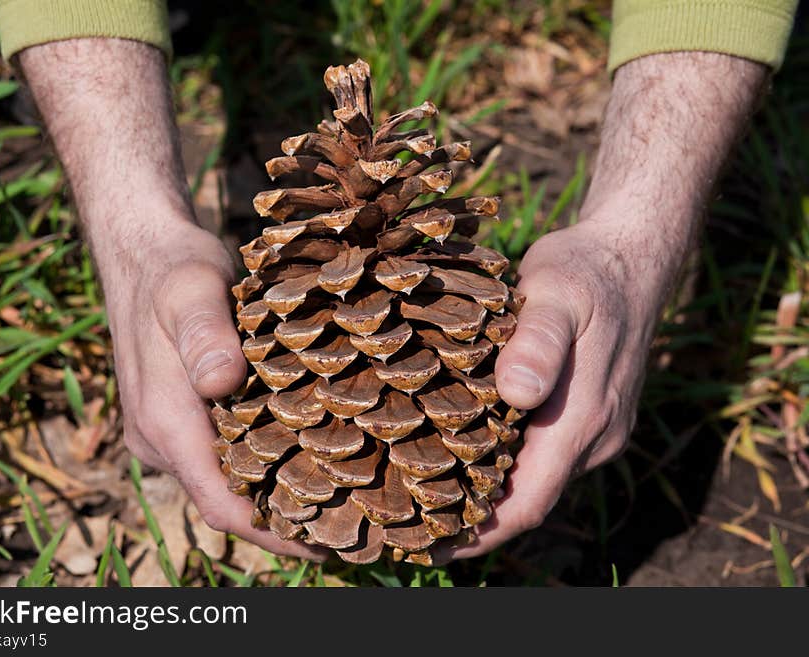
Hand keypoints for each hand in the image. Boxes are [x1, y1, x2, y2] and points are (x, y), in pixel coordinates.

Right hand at [99, 220, 325, 558]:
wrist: (141, 252)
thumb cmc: (171, 267)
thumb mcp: (191, 286)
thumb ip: (205, 333)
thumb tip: (223, 384)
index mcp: (163, 421)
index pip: (219, 503)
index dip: (272, 533)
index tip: (330, 543)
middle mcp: (160, 438)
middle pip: (226, 501)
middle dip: (285, 521)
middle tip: (355, 527)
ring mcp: (168, 431)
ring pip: (225, 481)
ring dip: (275, 496)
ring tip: (342, 502)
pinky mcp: (179, 417)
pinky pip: (222, 455)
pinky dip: (262, 466)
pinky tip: (307, 459)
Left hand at [442, 219, 660, 558]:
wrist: (631, 256)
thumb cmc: (586, 270)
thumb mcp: (556, 289)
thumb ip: (538, 342)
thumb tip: (518, 396)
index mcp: (583, 418)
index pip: (528, 502)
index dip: (479, 534)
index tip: (426, 549)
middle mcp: (595, 436)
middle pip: (528, 500)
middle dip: (472, 522)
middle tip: (407, 527)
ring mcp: (597, 430)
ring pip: (535, 479)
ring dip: (487, 495)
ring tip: (423, 498)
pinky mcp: (591, 416)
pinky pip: (543, 455)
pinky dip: (504, 466)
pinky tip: (464, 455)